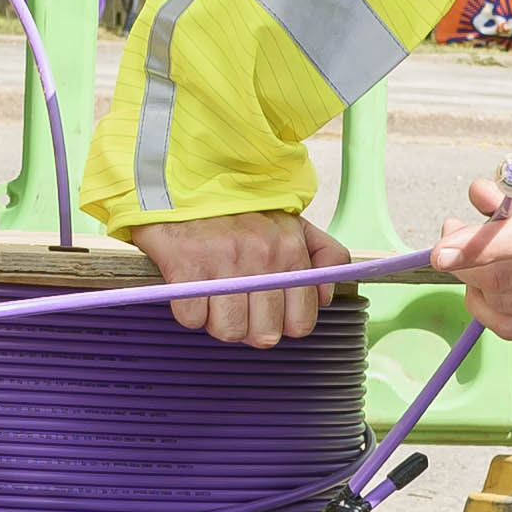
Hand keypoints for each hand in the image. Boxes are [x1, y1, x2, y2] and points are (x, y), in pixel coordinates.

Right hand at [131, 208, 355, 345]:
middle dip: (248, 327)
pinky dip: (188, 310)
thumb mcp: (293, 222)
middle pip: (263, 335)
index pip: (300, 323)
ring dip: (217, 321)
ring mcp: (223, 261)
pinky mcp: (186, 265)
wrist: (187, 176)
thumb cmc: (240, 207)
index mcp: (290, 250)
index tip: (266, 312)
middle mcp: (261, 257)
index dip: (281, 325)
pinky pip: (192, 318)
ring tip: (213, 294)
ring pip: (228, 331)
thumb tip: (325, 298)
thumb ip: (324, 255)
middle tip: (236, 305)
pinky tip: (191, 286)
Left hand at [427, 144, 511, 339]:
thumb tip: (479, 198)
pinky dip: (491, 312)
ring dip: (474, 284)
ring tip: (470, 256)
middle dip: (465, 265)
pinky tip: (484, 288)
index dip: (477, 247)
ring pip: (509, 306)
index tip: (441, 250)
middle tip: (450, 241)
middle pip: (508, 279)